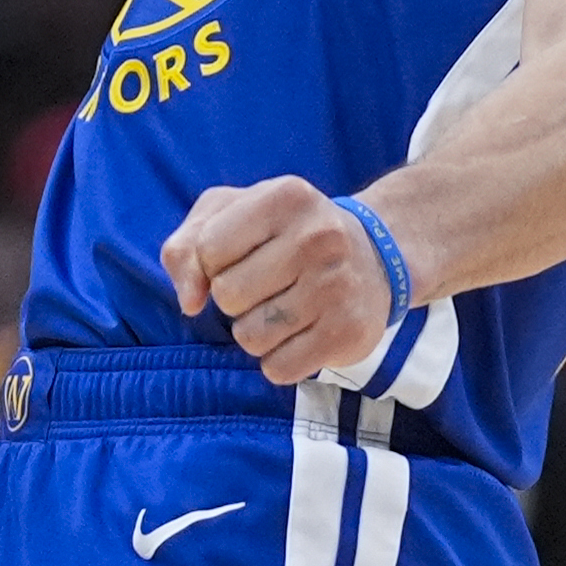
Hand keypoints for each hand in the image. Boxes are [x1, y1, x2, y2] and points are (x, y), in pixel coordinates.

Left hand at [162, 177, 395, 385]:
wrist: (377, 257)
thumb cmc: (287, 234)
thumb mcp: (233, 215)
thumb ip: (188, 246)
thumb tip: (189, 301)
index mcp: (286, 197)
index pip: (209, 248)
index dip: (213, 262)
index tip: (243, 257)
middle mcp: (318, 237)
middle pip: (227, 296)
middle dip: (235, 299)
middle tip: (268, 286)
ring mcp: (337, 287)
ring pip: (249, 337)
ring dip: (255, 332)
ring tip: (284, 310)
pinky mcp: (348, 333)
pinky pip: (278, 369)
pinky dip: (279, 360)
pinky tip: (300, 335)